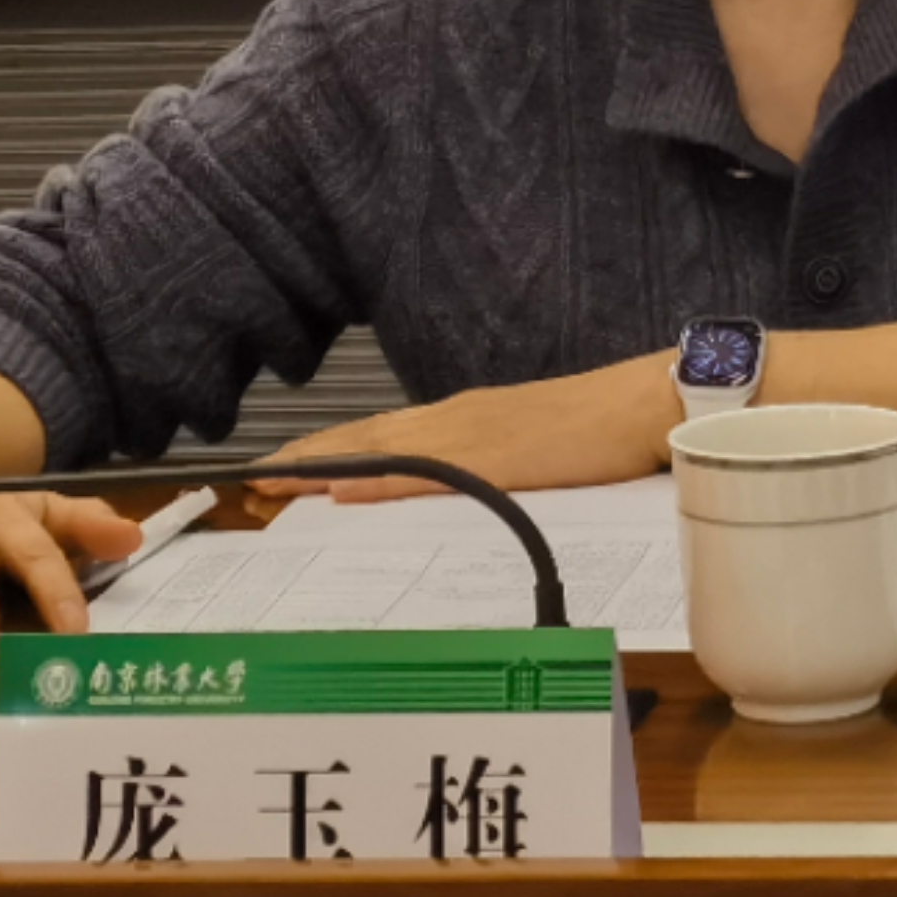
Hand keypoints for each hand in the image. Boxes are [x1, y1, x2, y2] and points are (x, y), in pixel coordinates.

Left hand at [253, 351, 681, 503]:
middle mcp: (457, 420)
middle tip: (251, 482)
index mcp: (465, 420)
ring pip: (380, 453)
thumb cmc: (600, 429)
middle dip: (305, 462)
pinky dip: (380, 484)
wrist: (646, 403)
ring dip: (324, 469)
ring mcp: (473, 437)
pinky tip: (346, 493)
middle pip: (364, 441)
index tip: (280, 470)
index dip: (326, 455)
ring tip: (273, 485)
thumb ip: (485, 467)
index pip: (378, 439)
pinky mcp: (496, 461)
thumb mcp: (531, 451)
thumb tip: (446, 490)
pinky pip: (426, 474)